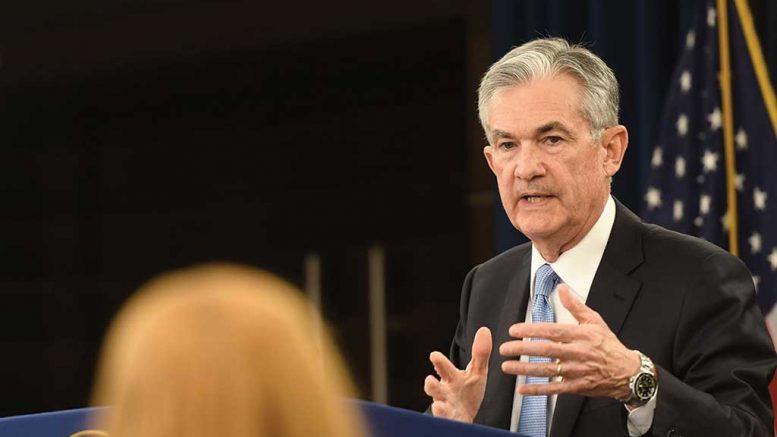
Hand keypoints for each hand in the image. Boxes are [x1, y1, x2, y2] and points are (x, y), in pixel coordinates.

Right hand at [424, 327, 491, 421]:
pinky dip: (445, 420)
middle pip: (435, 388)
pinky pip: (447, 422)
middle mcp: (445, 393)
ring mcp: (446, 408)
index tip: (434, 355)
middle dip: (432, 385)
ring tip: (438, 405)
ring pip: (439, 408)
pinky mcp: (451, 422)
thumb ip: (480, 354)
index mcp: (451, 379)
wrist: (464, 417)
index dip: (439, 363)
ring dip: (438, 407)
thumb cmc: (467, 393)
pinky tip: (446, 417)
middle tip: (429, 380)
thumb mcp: (477, 373)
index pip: (444, 369)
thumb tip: (484, 330)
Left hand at [499, 285, 639, 399]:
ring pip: (547, 370)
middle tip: (505, 348)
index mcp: (581, 335)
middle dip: (523, 349)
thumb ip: (576, 306)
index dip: (532, 330)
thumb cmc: (609, 345)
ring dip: (525, 369)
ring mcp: (577, 371)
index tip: (514, 330)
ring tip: (507, 366)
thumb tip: (562, 289)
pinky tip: (522, 389)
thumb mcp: (595, 321)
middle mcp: (577, 353)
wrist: (628, 372)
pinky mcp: (577, 387)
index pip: (552, 331)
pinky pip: (554, 389)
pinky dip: (537, 389)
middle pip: (546, 350)